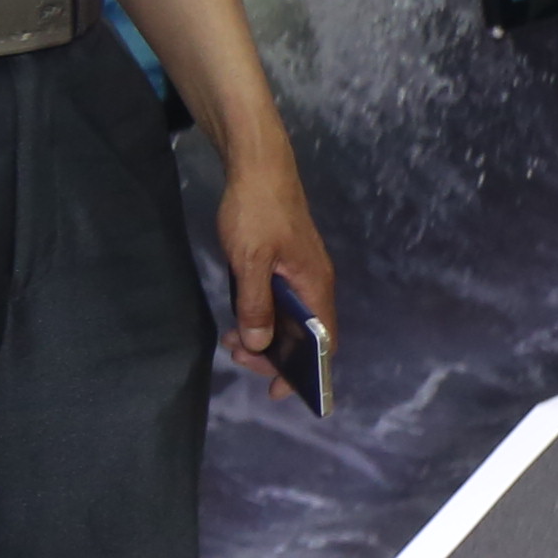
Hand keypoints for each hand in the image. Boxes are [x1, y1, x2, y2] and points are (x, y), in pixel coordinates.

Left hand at [212, 138, 337, 398]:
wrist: (258, 167)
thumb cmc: (257, 212)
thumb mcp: (251, 260)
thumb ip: (255, 303)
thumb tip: (260, 342)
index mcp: (315, 285)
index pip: (324, 341)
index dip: (307, 371)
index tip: (278, 391)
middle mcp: (314, 283)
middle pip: (307, 334)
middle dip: (275, 354)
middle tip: (238, 354)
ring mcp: (301, 272)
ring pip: (291, 319)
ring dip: (266, 336)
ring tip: (233, 340)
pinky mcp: (286, 264)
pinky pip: (281, 303)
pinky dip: (263, 317)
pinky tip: (240, 317)